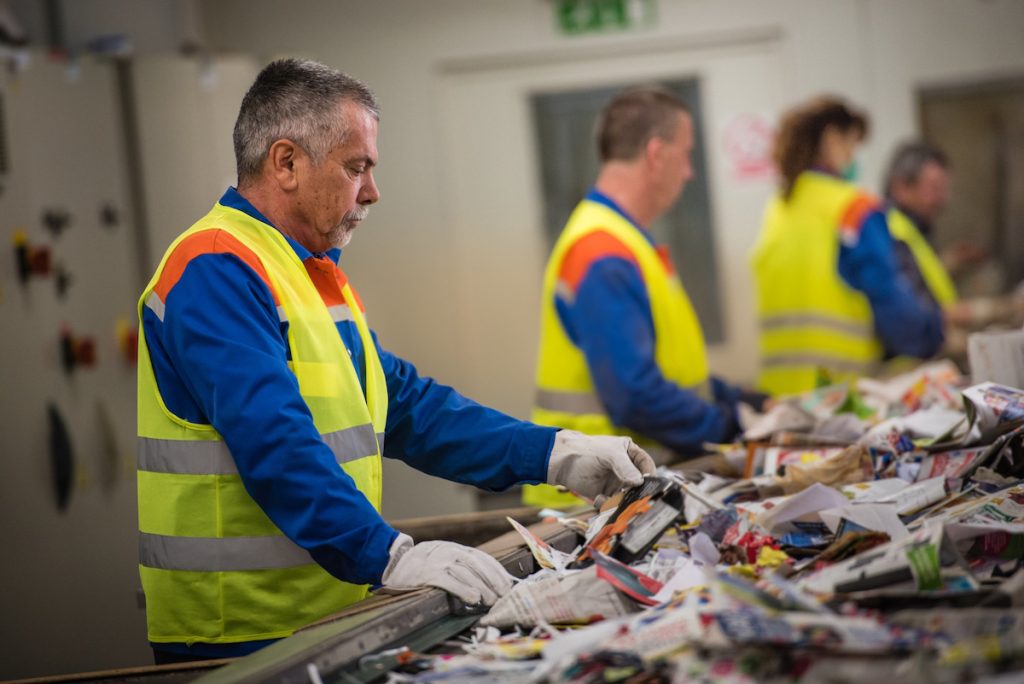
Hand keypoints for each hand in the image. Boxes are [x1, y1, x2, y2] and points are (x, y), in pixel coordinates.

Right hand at [381, 534, 512, 606]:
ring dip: (482, 587)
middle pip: (477, 566)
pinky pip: (449, 581)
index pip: (483, 558)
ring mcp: (439, 561)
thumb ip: (462, 565)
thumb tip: (486, 582)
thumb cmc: (423, 564)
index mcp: (456, 548)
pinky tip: (473, 599)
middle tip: (502, 596)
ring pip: (466, 573)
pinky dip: (463, 589)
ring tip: (491, 601)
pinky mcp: (428, 573)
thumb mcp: (444, 557)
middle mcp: (450, 551)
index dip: (497, 571)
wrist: (395, 561)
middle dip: (493, 581)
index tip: (507, 585)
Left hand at [546, 430, 654, 500]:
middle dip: (639, 493)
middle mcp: (626, 471)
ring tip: (617, 501)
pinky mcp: (605, 496)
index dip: (649, 475)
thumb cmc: (587, 450)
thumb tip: (640, 482)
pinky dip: (610, 505)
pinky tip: (599, 498)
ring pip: (628, 497)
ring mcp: (616, 484)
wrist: (562, 461)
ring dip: (625, 502)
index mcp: (630, 454)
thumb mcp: (609, 454)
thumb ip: (625, 467)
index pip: (646, 466)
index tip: (649, 484)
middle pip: (640, 485)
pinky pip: (613, 504)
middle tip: (638, 499)